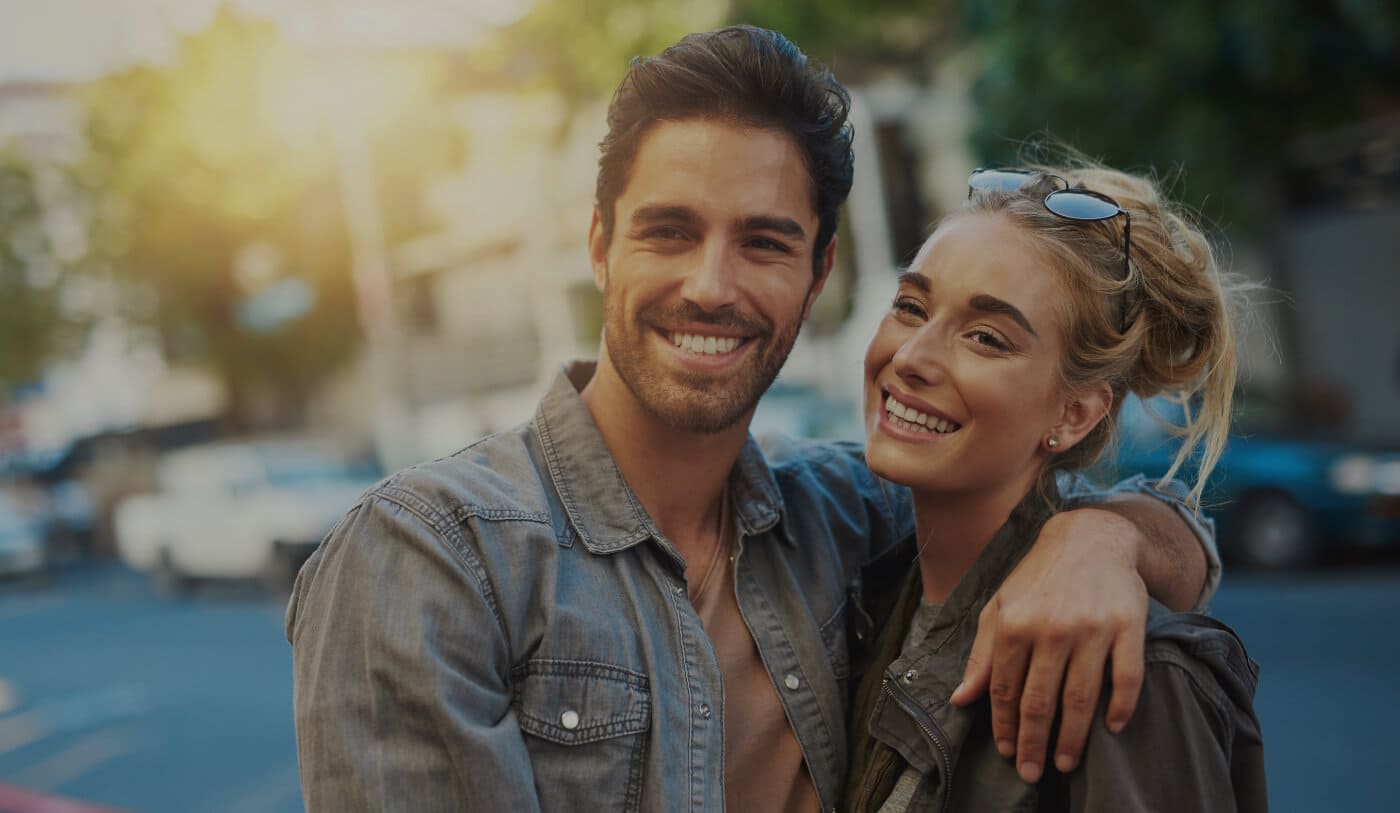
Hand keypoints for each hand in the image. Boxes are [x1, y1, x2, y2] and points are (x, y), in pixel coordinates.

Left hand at [949, 507, 1147, 783]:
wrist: (1090, 537)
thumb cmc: (1038, 577)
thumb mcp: (1000, 607)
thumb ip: (982, 656)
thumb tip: (961, 700)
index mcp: (1015, 624)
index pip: (1006, 689)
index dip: (1004, 725)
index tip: (1006, 752)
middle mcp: (1052, 628)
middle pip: (1041, 700)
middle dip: (1033, 742)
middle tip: (1031, 772)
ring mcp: (1093, 628)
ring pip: (1081, 697)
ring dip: (1073, 737)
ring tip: (1066, 762)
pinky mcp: (1129, 626)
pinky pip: (1127, 677)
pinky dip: (1121, 706)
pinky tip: (1112, 728)